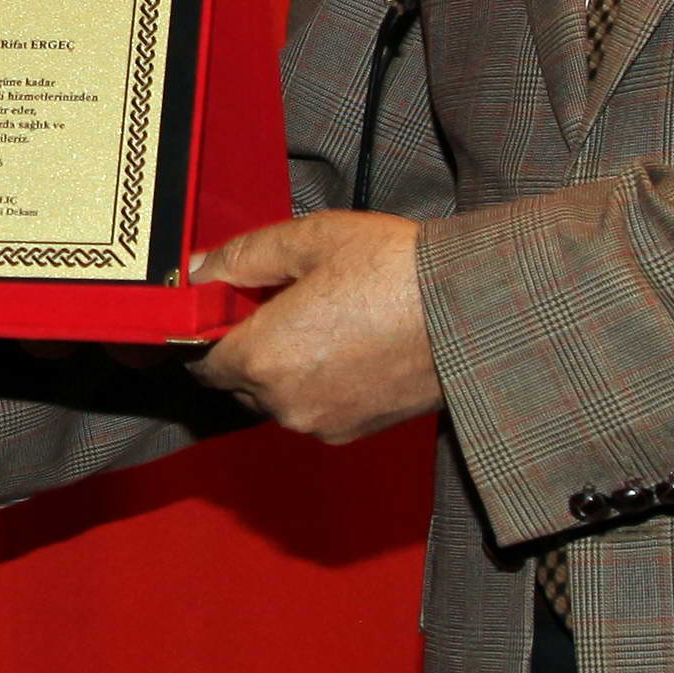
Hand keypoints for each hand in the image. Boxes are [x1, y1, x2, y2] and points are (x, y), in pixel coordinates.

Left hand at [189, 211, 439, 442]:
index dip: (211, 330)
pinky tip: (350, 346)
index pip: (201, 360)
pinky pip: (314, 409)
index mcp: (262, 357)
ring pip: (276, 397)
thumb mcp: (310, 240)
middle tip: (286, 304)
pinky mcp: (354, 432)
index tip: (232, 305)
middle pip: (237, 381)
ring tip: (327, 322)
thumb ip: (242, 256)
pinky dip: (319, 385)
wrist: (472, 309)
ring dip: (286, 368)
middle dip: (250, 346)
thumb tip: (201, 268)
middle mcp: (284, 403)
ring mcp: (320, 423)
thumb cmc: (396, 271)